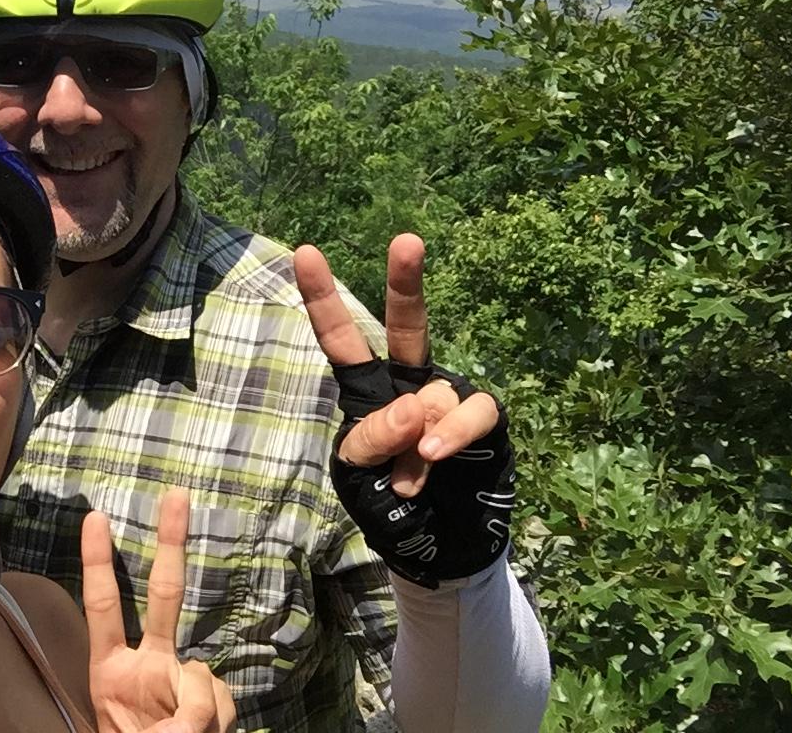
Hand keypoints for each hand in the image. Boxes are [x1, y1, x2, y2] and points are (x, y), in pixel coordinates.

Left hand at [82, 489, 236, 732]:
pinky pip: (220, 699)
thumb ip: (176, 716)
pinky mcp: (210, 701)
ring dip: (196, 711)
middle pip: (165, 596)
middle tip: (176, 494)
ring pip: (202, 674)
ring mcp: (180, 680)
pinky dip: (213, 722)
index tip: (96, 516)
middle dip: (172, 544)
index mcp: (110, 672)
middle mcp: (147, 665)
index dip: (98, 563)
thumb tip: (203, 688)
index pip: (103, 607)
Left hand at [293, 234, 514, 588]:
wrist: (441, 550)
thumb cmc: (390, 507)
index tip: (304, 252)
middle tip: (407, 241)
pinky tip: (435, 455)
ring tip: (410, 474)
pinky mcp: (487, 420)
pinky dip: (453, 431)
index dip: (323, 298)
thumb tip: (412, 408)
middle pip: (408, 325)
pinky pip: (474, 410)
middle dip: (406, 282)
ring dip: (416, 439)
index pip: (342, 340)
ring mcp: (451, 397)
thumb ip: (371, 442)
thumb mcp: (359, 478)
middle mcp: (410, 382)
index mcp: (368, 391)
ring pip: (433, 394)